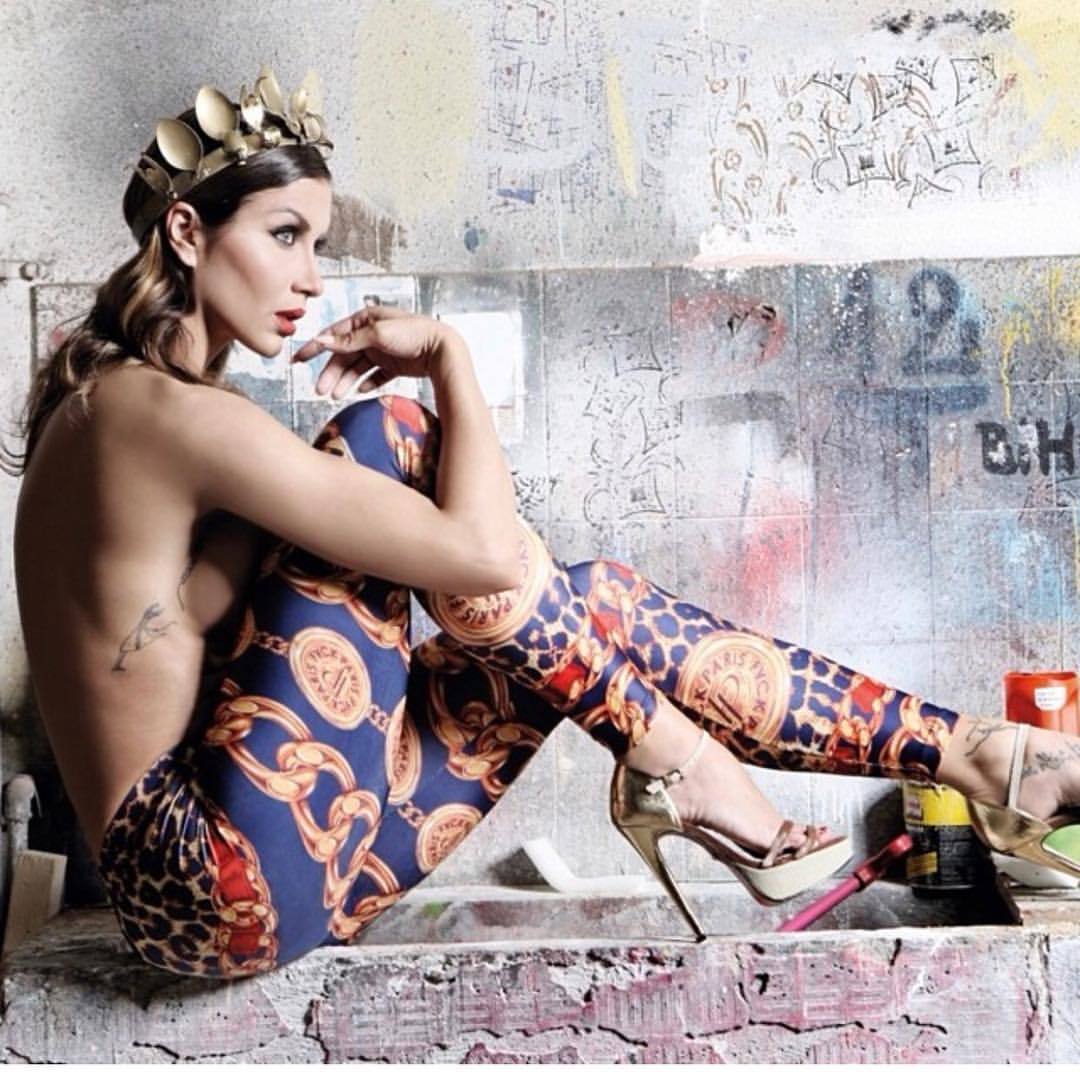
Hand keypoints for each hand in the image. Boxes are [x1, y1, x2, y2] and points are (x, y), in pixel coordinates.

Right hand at [291, 305, 458, 397]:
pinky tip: (360, 392)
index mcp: (366, 319)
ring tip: (337, 396)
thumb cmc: (414, 334)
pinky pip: (375, 376)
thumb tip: (323, 340)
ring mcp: (383, 350)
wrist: (442, 349)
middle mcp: (373, 334)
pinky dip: (366, 384)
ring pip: (358, 368)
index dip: (316, 347)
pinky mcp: (394, 365)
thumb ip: (349, 340)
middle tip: (320, 390)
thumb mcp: (378, 334)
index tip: (299, 360)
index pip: (334, 334)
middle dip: (331, 372)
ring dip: (346, 381)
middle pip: (345, 355)